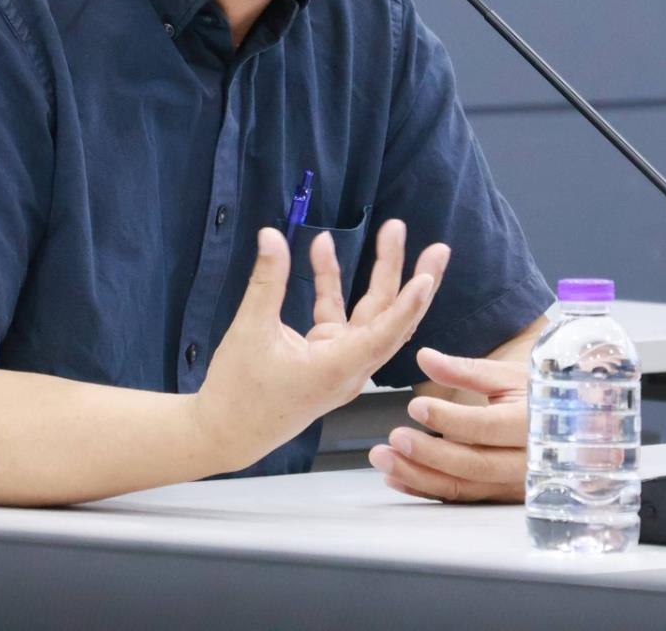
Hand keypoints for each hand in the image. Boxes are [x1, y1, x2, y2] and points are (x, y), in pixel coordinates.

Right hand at [196, 220, 448, 470]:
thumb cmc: (239, 392)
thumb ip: (267, 281)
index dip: (408, 307)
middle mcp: (349, 366)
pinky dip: (332, 284)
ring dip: (379, 275)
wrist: (227, 432)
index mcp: (338, 369)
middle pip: (391, 319)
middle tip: (438, 247)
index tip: (427, 279)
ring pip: (371, 314)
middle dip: (411, 278)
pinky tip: (322, 249)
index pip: (384, 335)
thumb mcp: (250, 331)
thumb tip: (271, 235)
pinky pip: (338, 314)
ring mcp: (340, 360)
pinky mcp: (326, 355)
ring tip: (392, 232)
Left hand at [368, 347, 527, 502]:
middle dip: (427, 455)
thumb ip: (465, 370)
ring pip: (463, 487)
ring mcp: (513, 484)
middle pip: (472, 464)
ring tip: (384, 459)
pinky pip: (461, 497)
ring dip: (419, 476)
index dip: (448, 419)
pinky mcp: (500, 496)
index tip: (416, 406)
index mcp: (529, 424)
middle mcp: (524, 461)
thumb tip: (424, 357)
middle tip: (393, 439)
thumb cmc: (541, 395)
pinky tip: (397, 478)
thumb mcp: (508, 376)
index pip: (484, 427)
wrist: (574, 428)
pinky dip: (426, 489)